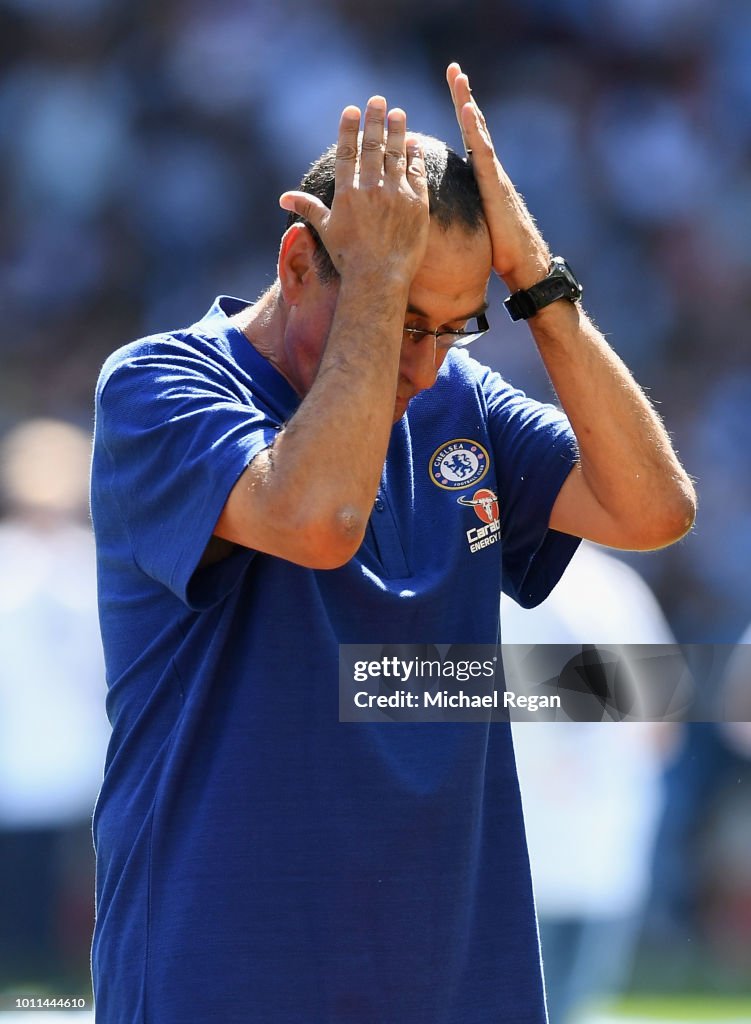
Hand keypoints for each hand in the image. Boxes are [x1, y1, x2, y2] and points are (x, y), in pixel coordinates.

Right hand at [279, 97, 429, 284]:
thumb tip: (284, 198)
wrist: (379, 278)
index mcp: (348, 192)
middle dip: (375, 120)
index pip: (347, 152)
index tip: (352, 109)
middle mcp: (372, 188)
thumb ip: (309, 207)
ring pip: (397, 153)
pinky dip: (414, 155)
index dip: (349, 128)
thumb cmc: (349, 258)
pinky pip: (416, 172)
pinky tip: (414, 143)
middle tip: (377, 100)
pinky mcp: (417, 203)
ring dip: (397, 130)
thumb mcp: (326, 230)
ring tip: (398, 113)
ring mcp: (396, 194)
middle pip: (373, 145)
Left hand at [446, 63, 549, 290]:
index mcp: (482, 179)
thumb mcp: (473, 227)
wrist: (523, 264)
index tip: (450, 90)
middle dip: (464, 97)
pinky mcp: (496, 185)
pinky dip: (477, 131)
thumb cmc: (499, 252)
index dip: (460, 114)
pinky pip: (484, 153)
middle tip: (454, 69)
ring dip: (469, 105)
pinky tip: (469, 112)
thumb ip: (461, 212)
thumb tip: (439, 215)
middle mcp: (490, 171)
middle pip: (475, 127)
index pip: (469, 139)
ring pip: (480, 133)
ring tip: (459, 79)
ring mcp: (494, 176)